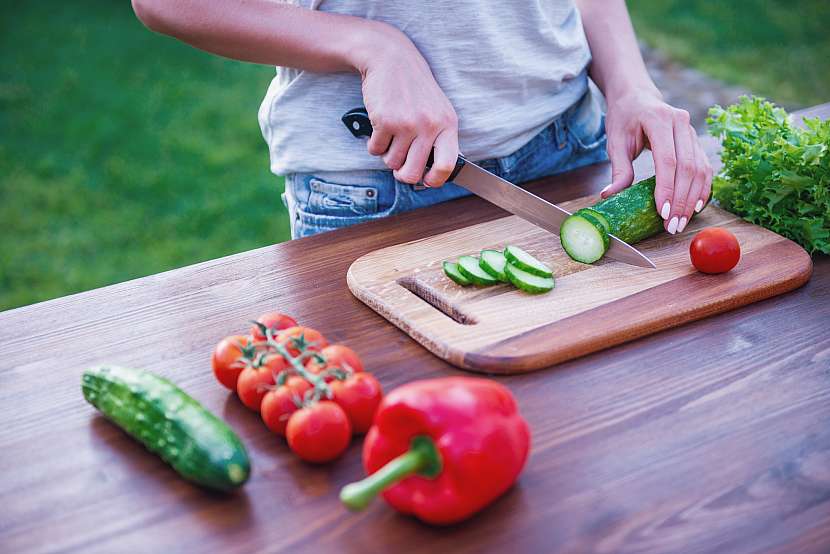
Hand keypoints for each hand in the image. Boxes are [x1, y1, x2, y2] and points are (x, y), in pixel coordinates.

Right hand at [356, 25, 458, 186]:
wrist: (391, 59)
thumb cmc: (414, 89)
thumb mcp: (437, 109)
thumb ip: (438, 138)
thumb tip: (431, 173)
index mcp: (447, 124)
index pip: (447, 165)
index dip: (435, 180)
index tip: (426, 181)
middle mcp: (429, 125)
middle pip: (413, 173)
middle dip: (402, 173)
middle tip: (399, 165)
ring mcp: (406, 124)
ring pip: (392, 163)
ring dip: (387, 155)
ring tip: (391, 137)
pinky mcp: (384, 121)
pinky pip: (375, 150)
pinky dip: (374, 143)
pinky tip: (380, 128)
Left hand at [601, 88, 712, 233]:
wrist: (637, 95)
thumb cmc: (623, 118)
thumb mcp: (615, 141)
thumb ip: (618, 168)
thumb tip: (610, 195)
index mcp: (659, 119)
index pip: (667, 160)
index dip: (667, 188)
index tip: (663, 212)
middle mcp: (681, 123)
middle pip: (688, 167)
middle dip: (681, 200)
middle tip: (672, 226)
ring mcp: (692, 131)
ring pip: (700, 169)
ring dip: (693, 199)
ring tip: (681, 222)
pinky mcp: (696, 140)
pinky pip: (704, 167)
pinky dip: (702, 188)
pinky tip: (695, 207)